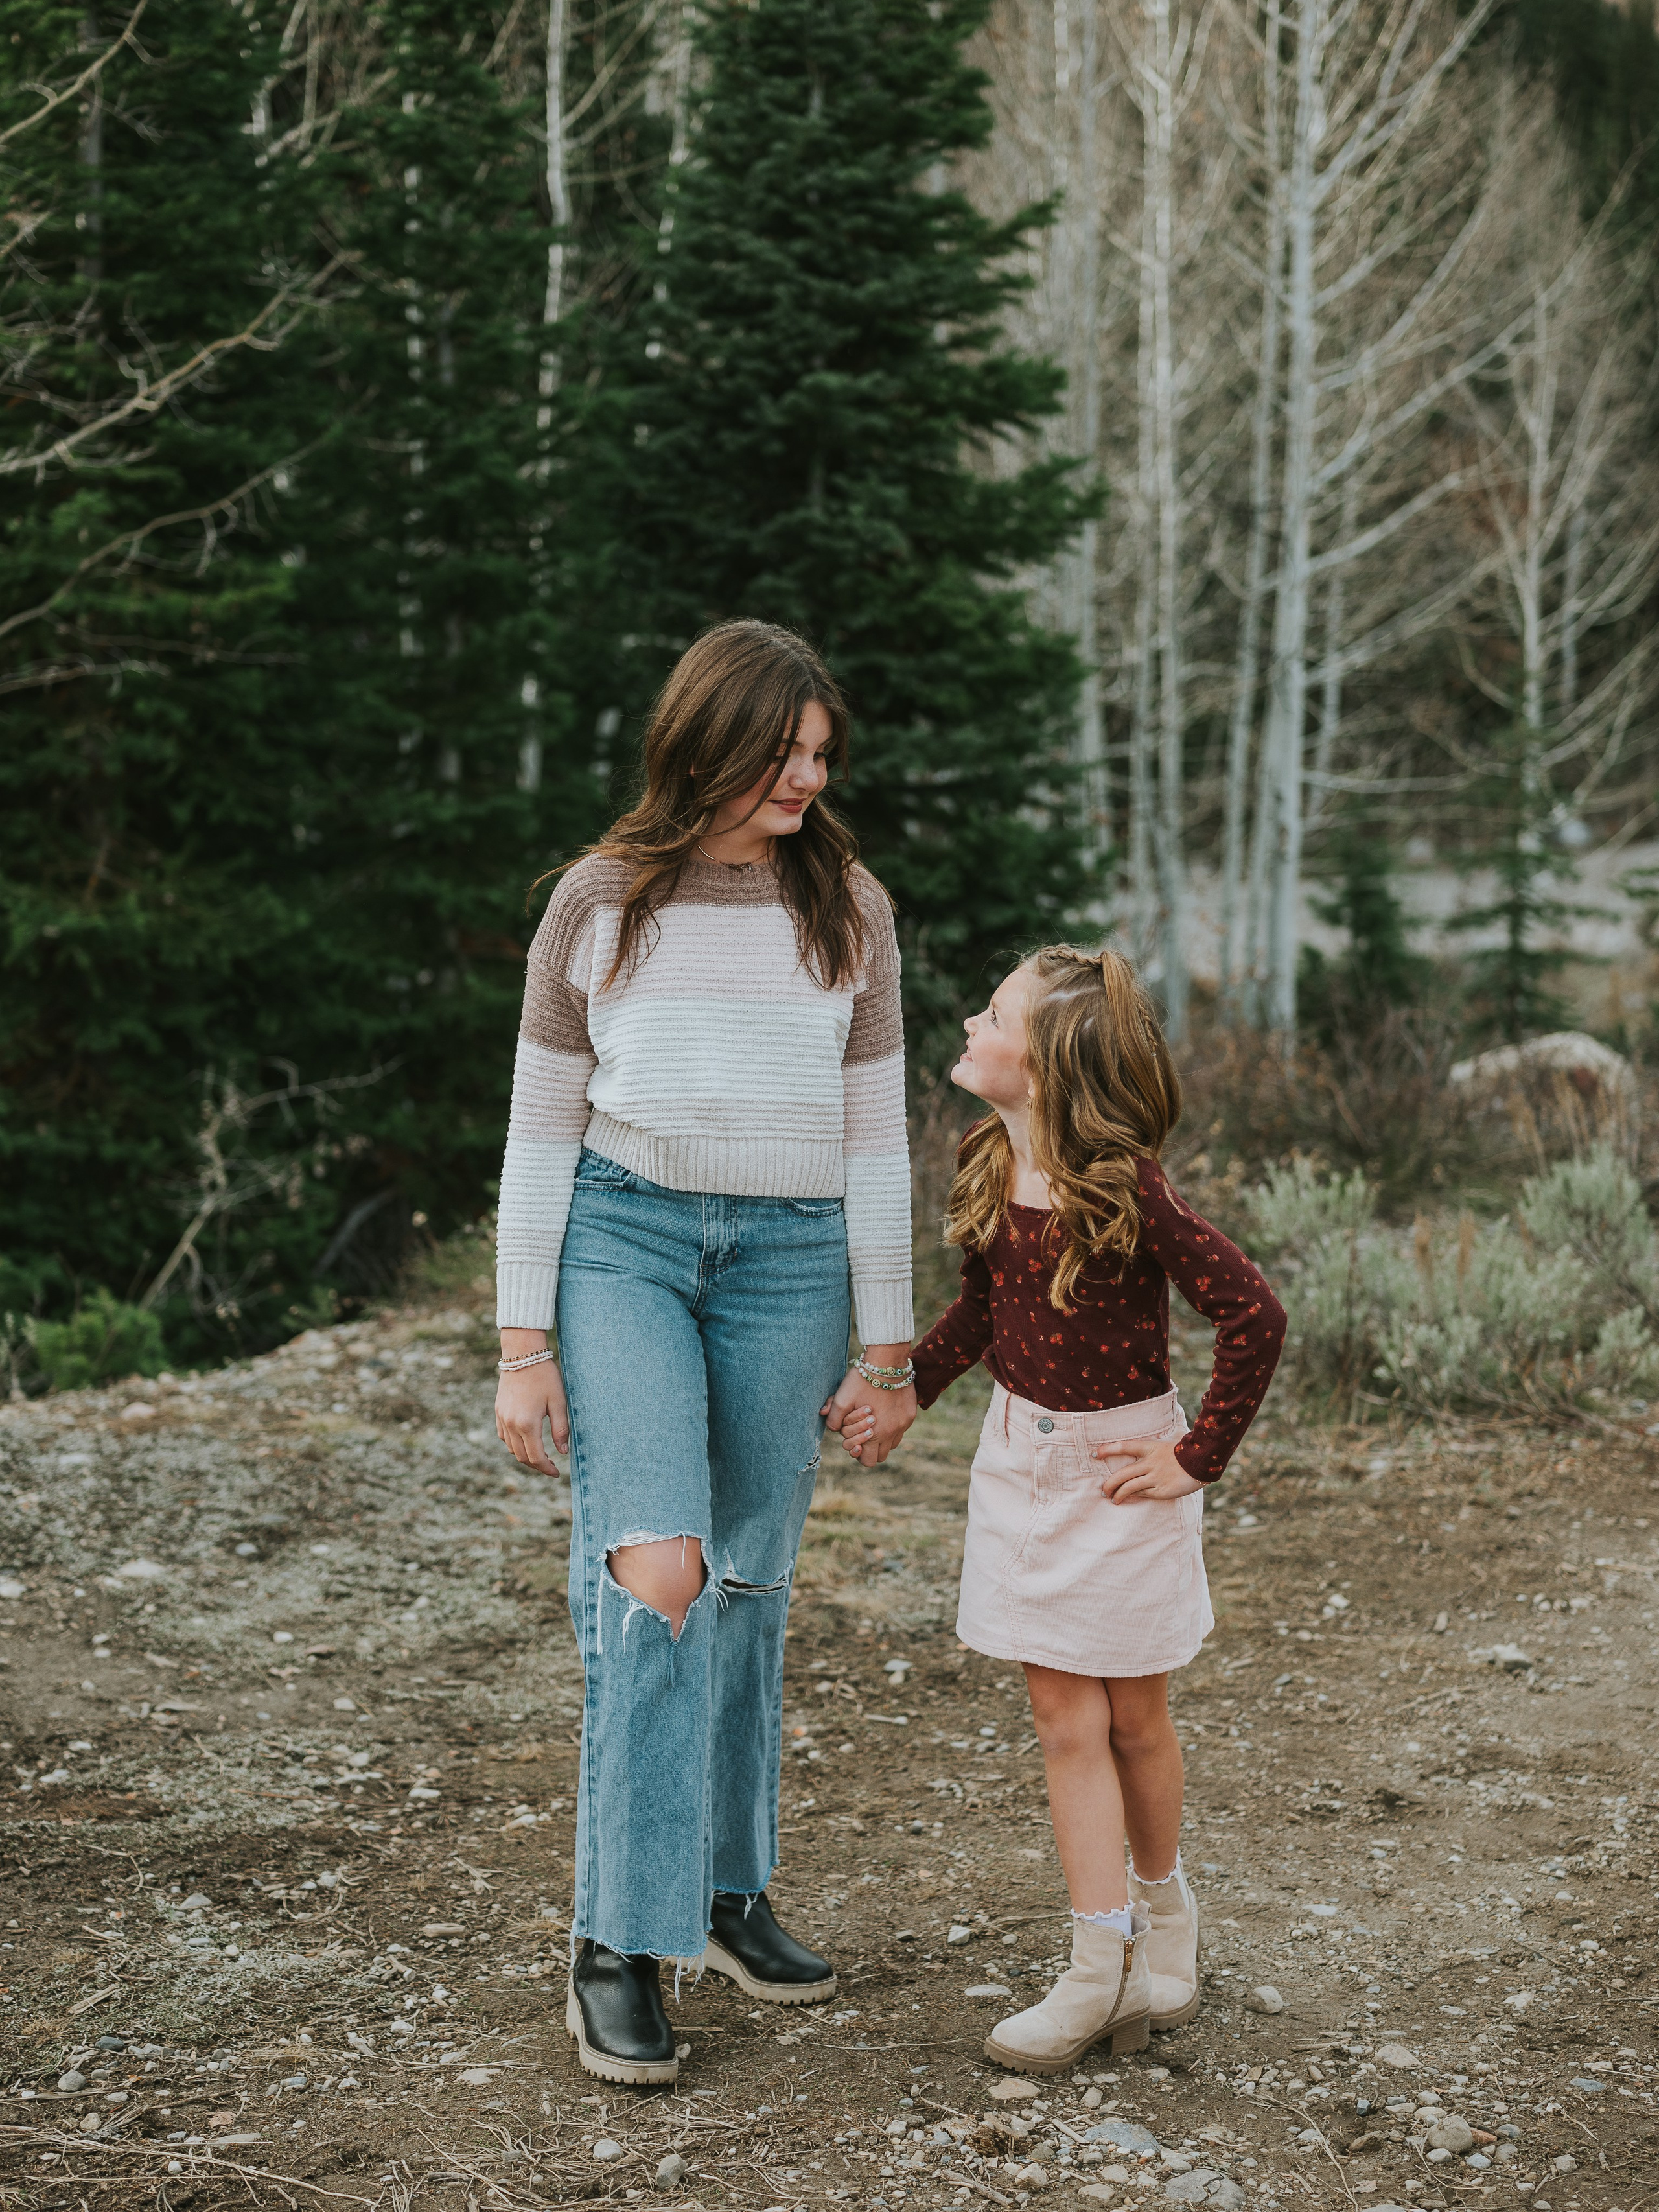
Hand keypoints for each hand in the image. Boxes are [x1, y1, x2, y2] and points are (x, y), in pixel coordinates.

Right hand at [496, 1342, 569, 1476]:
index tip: (557, 1473)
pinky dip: (515, 1445)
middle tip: (551, 1466)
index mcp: (527, 1423)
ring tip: (541, 1455)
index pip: (536, 1457)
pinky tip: (527, 1441)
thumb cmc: (545, 1376)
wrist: (522, 1354)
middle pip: (522, 1457)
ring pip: (512, 1449)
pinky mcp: (498, 1411)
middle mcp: (511, 1424)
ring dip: (525, 1456)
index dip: (547, 1469)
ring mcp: (502, 1418)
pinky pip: (504, 1437)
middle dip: (537, 1465)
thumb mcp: (559, 1401)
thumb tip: (563, 1452)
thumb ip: (561, 1429)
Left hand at [822, 1365, 915, 1466]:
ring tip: (873, 1422)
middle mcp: (892, 1432)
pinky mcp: (910, 1414)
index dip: (858, 1454)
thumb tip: (832, 1428)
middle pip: (881, 1456)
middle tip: (862, 1433)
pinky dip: (892, 1426)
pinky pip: (901, 1429)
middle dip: (870, 1448)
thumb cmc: (862, 1381)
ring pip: (892, 1443)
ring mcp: (904, 1423)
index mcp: (875, 1433)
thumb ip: (834, 1418)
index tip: (854, 1441)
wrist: (887, 1362)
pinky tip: (884, 1411)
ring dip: (882, 1438)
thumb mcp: (842, 1399)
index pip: (868, 1461)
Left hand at [1095, 1434, 1203, 1501]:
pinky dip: (1133, 1496)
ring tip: (1112, 1499)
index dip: (1108, 1450)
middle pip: (1122, 1474)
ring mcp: (1155, 1477)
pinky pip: (1143, 1494)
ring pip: (1129, 1487)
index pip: (1123, 1446)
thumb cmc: (1180, 1453)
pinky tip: (1129, 1498)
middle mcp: (1149, 1463)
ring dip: (1118, 1494)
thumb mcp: (1162, 1446)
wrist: (1201, 1462)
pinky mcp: (1161, 1491)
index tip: (1095, 1454)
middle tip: (1103, 1490)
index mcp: (1148, 1448)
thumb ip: (1146, 1454)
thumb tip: (1131, 1465)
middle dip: (1109, 1483)